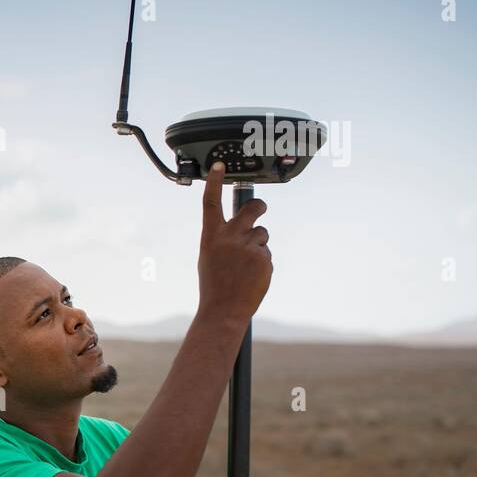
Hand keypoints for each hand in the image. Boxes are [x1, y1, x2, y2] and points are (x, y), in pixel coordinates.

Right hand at [197, 161, 271, 325]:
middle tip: (259, 209)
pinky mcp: (263, 258)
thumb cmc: (215, 285)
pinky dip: (262, 263)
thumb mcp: (210, 257)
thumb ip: (223, 238)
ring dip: (258, 245)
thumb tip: (243, 227)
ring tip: (247, 266)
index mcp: (211, 236)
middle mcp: (229, 237)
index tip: (221, 166)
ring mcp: (248, 247)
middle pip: (250, 209)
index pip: (211, 202)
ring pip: (262, 235)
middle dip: (258, 206)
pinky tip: (252, 276)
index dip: (216, 182)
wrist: (223, 310)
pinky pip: (266, 253)